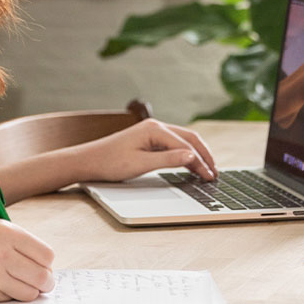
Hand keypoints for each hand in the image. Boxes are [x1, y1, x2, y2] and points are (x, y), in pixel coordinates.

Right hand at [0, 218, 54, 303]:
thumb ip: (13, 242)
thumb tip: (42, 262)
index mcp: (4, 230)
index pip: (45, 254)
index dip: (45, 263)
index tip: (39, 266)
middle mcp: (1, 250)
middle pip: (43, 276)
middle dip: (43, 282)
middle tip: (34, 282)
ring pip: (31, 292)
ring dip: (27, 292)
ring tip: (13, 284)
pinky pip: (12, 300)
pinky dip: (10, 298)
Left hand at [79, 118, 217, 181]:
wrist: (88, 160)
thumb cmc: (110, 162)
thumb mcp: (141, 164)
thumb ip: (167, 160)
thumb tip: (192, 156)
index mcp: (153, 129)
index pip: (185, 146)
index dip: (201, 162)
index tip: (211, 177)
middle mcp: (154, 126)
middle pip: (188, 138)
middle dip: (204, 155)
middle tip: (215, 173)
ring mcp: (151, 131)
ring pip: (182, 140)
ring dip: (196, 154)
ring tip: (207, 171)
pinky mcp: (148, 138)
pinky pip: (172, 144)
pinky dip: (184, 154)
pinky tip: (190, 165)